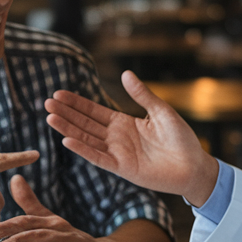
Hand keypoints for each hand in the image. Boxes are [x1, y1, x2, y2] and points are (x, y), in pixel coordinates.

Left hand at [0, 175, 110, 241]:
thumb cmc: (71, 241)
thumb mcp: (50, 222)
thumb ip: (31, 203)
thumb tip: (14, 178)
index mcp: (49, 221)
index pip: (24, 220)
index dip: (5, 224)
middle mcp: (57, 228)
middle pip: (29, 227)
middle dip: (6, 231)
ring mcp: (67, 241)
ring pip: (39, 240)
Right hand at [44, 70, 219, 205]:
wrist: (194, 166)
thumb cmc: (181, 139)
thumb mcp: (161, 111)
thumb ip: (142, 95)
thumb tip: (126, 74)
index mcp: (124, 123)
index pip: (94, 111)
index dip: (77, 103)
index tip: (59, 94)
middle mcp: (117, 138)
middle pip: (85, 123)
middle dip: (66, 113)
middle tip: (47, 103)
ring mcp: (117, 153)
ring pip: (86, 139)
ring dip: (68, 129)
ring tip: (50, 117)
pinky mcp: (122, 168)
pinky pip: (98, 157)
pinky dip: (83, 149)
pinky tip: (67, 140)